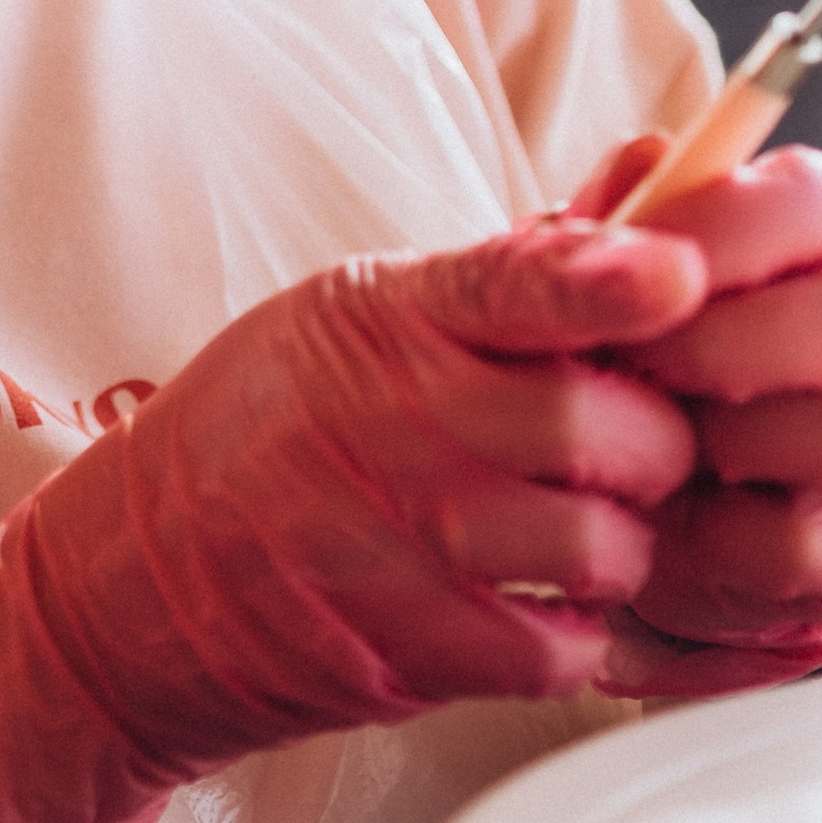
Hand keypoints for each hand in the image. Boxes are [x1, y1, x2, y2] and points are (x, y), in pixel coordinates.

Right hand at [0, 212, 710, 822]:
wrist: (143, 576)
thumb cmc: (275, 424)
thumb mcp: (363, 312)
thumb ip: (513, 270)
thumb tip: (655, 169)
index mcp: (390, 321)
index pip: (511, 284)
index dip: (603, 279)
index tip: (678, 274)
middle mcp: (397, 428)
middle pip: (592, 427)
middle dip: (657, 439)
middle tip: (646, 444)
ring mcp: (402, 545)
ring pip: (596, 545)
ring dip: (631, 544)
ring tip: (604, 530)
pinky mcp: (413, 652)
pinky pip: (562, 648)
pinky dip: (587, 630)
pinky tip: (560, 602)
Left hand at [578, 142, 821, 691]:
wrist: (642, 515)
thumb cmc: (628, 360)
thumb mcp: (599, 283)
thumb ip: (615, 216)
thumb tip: (652, 163)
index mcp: (820, 234)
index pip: (814, 198)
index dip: (723, 232)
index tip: (640, 273)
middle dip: (735, 343)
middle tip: (645, 368)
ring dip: (733, 441)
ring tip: (663, 447)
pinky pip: (813, 542)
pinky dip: (727, 539)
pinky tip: (688, 521)